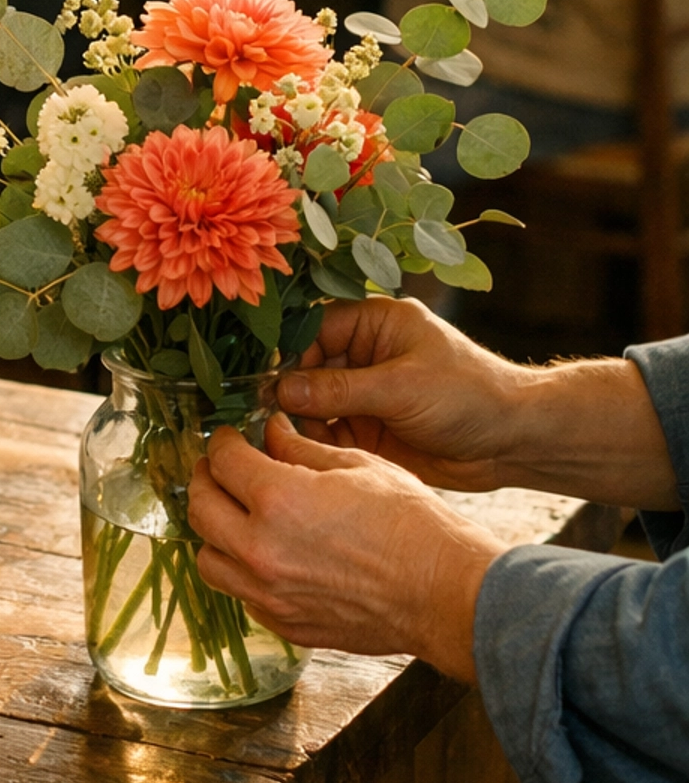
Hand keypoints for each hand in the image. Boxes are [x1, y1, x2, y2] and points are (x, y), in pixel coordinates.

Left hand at [187, 417, 504, 679]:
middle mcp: (260, 550)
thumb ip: (300, 448)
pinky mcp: (285, 624)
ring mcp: (270, 594)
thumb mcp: (355, 465)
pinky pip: (241, 595)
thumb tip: (269, 432)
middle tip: (220, 469)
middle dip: (206, 480)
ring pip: (208, 560)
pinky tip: (265, 554)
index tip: (228, 439)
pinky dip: (241, 572)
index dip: (222, 443)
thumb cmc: (410, 525)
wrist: (442, 592)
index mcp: (277, 500)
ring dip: (215, 531)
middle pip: (200, 508)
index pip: (222, 462)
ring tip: (235, 515)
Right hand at [274, 296, 520, 489]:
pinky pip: (330, 434)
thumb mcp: (401, 387)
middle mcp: (365, 355)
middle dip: (290, 394)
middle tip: (271, 420)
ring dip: (301, 423)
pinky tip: (309, 458)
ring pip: (313, 405)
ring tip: (291, 443)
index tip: (269, 385)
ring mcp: (365, 394)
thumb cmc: (469, 395)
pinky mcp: (369, 430)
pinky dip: (317, 445)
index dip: (289, 355)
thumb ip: (340, 389)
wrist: (513, 441)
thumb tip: (281, 389)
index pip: (314, 329)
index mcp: (375, 324)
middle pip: (307, 368)